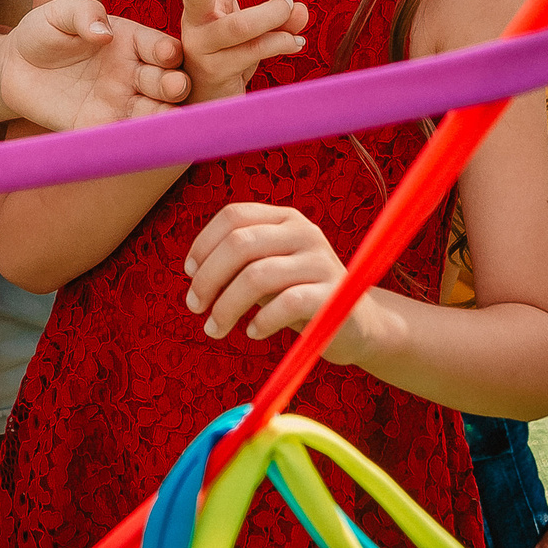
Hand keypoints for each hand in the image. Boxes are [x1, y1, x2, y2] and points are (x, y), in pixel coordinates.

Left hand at [0, 0, 188, 131]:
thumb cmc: (42, 32)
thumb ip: (83, 14)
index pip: (158, 46)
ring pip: (153, 112)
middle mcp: (133, 73)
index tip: (166, 54)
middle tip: (176, 86)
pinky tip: (142, 143)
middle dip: (175, 84)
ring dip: (165, 116)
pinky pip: (123, 136)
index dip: (166, 50)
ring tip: (171, 120)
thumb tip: (104, 32)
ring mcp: (120, 102)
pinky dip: (136, 140)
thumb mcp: (59, 13)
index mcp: (130, 40)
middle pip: (165, 81)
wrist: (13, 68)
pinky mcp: (100, 126)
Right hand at [177, 0, 308, 102]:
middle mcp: (193, 21)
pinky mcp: (213, 69)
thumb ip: (278, 15)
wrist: (213, 98)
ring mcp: (200, 46)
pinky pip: (250, 51)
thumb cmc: (231, 53)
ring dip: (269, 16)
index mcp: (202, 1)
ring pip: (236, 27)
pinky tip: (296, 41)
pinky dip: (278, 42)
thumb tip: (301, 10)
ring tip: (290, 6)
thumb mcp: (255, 28)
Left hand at [182, 202, 384, 365]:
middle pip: (240, 243)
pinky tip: (252, 332)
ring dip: (226, 306)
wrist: (358, 324)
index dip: (204, 243)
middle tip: (195, 306)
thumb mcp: (269, 269)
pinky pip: (286, 304)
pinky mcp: (333, 296)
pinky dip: (261, 321)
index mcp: (285, 218)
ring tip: (215, 328)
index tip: (189, 273)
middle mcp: (304, 233)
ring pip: (257, 276)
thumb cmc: (300, 294)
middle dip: (208, 277)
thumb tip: (194, 271)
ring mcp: (321, 262)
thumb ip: (238, 262)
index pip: (233, 215)